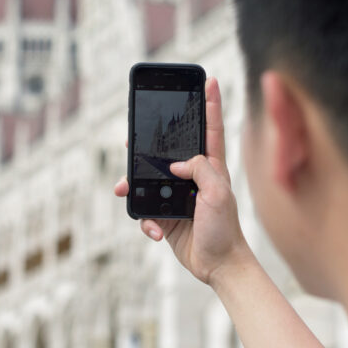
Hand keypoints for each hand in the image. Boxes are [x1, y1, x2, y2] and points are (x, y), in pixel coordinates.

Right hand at [114, 77, 253, 285]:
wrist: (218, 266)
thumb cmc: (225, 229)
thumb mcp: (217, 193)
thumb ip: (200, 169)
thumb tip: (175, 164)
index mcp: (211, 168)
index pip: (210, 130)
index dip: (211, 105)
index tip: (211, 82)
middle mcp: (193, 178)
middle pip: (168, 151)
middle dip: (148, 144)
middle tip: (133, 136)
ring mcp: (178, 196)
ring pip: (148, 180)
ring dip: (133, 185)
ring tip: (122, 188)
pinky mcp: (166, 216)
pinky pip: (146, 210)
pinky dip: (145, 220)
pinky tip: (154, 230)